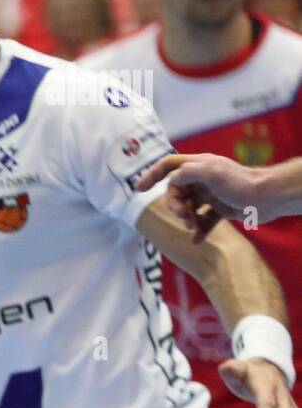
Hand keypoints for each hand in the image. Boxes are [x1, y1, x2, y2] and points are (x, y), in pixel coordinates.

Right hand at [134, 153, 268, 242]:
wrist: (268, 198)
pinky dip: (199, 230)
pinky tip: (197, 241)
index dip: (152, 175)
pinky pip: (203, 220)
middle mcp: (202, 178)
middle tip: (182, 217)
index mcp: (198, 166)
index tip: (139, 189)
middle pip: (176, 191)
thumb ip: (186, 173)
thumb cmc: (239, 183)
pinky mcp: (221, 209)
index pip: (168, 166)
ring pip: (188, 207)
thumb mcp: (210, 172)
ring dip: (186, 218)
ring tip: (192, 228)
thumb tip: (171, 181)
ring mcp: (211, 194)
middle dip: (175, 206)